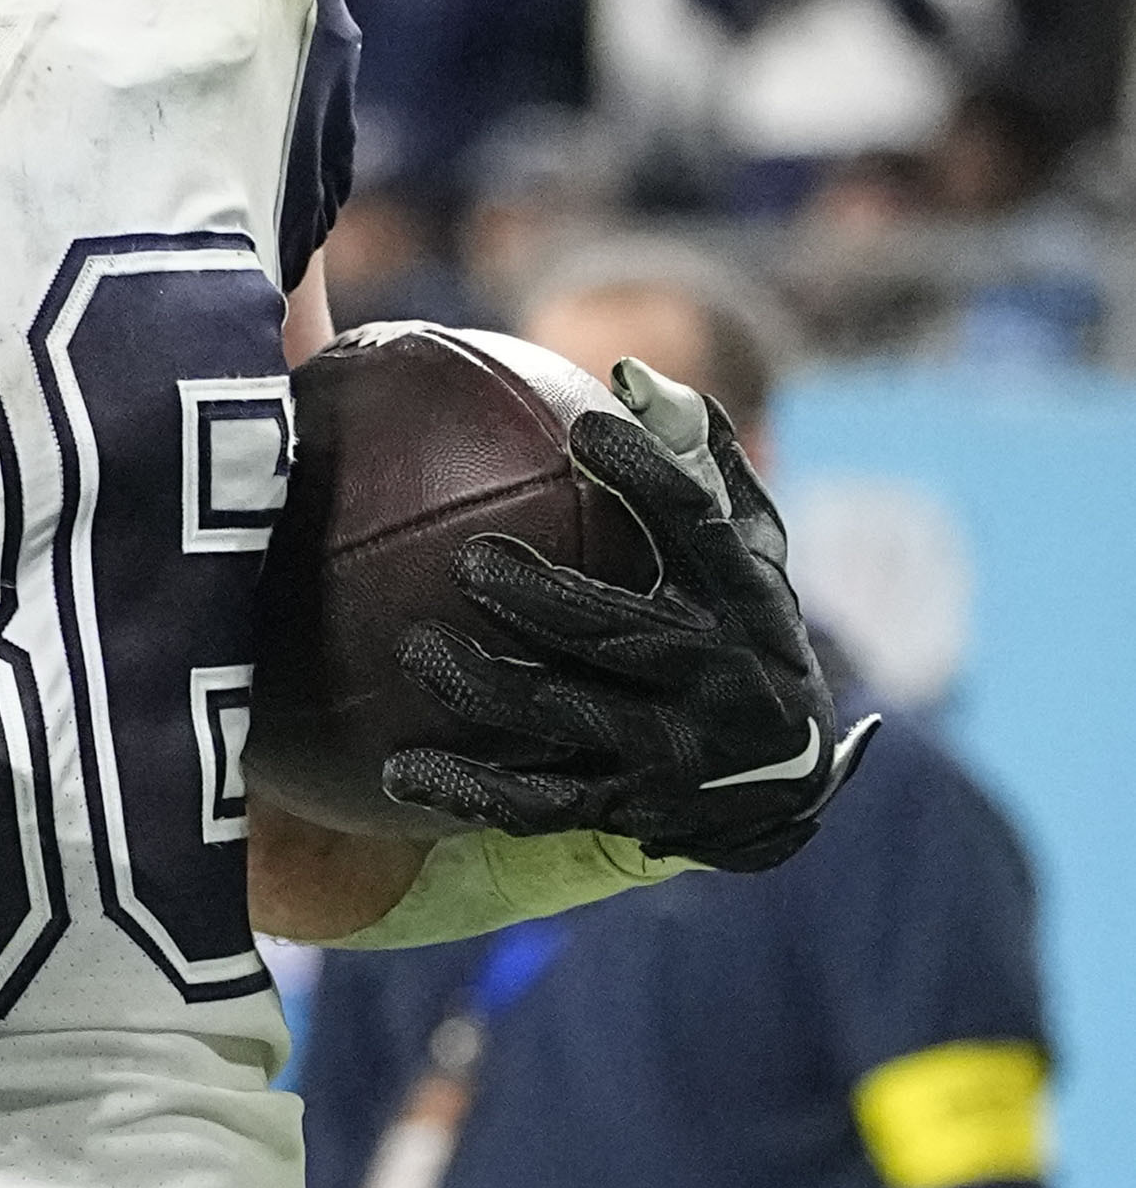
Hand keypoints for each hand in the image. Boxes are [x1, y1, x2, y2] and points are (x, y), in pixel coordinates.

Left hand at [386, 358, 871, 872]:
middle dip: (546, 599)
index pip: (701, 531)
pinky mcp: (634, 811)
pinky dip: (471, 790)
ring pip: (575, 720)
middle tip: (468, 562)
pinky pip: (544, 804)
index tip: (587, 432)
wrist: (789, 782)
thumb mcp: (749, 551)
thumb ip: (701, 465)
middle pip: (625, 635)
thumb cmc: (743, 627)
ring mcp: (679, 752)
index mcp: (746, 602)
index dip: (650, 479)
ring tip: (417, 651)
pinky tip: (397, 772)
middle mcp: (721, 679)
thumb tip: (630, 375)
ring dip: (492, 690)